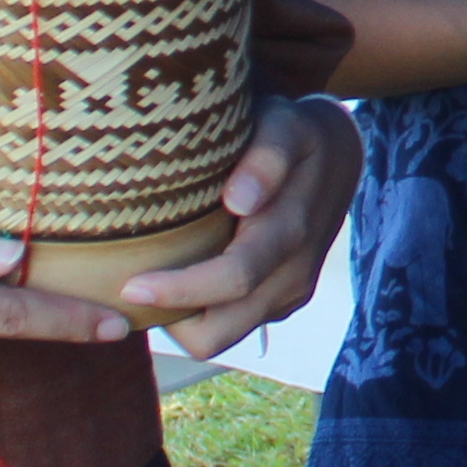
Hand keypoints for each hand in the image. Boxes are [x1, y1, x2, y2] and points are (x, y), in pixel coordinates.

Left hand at [117, 95, 366, 352]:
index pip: (232, 280)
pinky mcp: (281, 303)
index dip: (178, 291)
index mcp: (291, 234)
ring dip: (182, 322)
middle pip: (218, 333)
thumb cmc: (297, 137)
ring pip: (220, 339)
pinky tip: (182, 276)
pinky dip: (200, 315)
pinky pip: (230, 328)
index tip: (129, 283)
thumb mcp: (284, 127)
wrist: (341, 158)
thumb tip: (240, 200)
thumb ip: (267, 158)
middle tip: (125, 291)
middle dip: (169, 319)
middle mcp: (293, 276)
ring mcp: (289, 295)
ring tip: (150, 283)